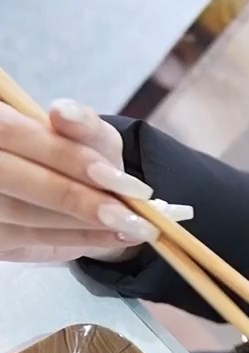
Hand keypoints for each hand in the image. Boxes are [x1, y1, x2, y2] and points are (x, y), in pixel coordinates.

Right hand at [0, 99, 161, 262]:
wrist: (79, 189)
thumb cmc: (80, 153)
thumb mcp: (90, 132)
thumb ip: (81, 123)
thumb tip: (64, 112)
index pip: (12, 132)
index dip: (63, 155)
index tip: (113, 177)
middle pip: (10, 177)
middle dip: (74, 198)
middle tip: (128, 216)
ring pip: (19, 213)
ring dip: (81, 224)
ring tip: (133, 227)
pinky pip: (28, 239)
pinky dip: (78, 239)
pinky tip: (117, 237)